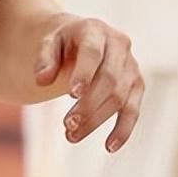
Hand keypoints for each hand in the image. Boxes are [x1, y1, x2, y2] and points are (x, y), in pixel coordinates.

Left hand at [34, 16, 143, 152]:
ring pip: (120, 98)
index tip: (71, 94)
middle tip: (66, 123)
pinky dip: (123, 130)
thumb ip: (44, 58)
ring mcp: (131, 66)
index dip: (84, 73)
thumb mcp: (47, 42)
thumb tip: (41, 80)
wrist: (80, 38)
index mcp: (95, 29)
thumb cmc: (61, 42)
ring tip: (71, 135)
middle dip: (88, 104)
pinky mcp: (137, 85)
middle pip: (108, 79)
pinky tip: (109, 147)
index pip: (92, 53)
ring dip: (97, 120)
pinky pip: (133, 110)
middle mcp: (119, 45)